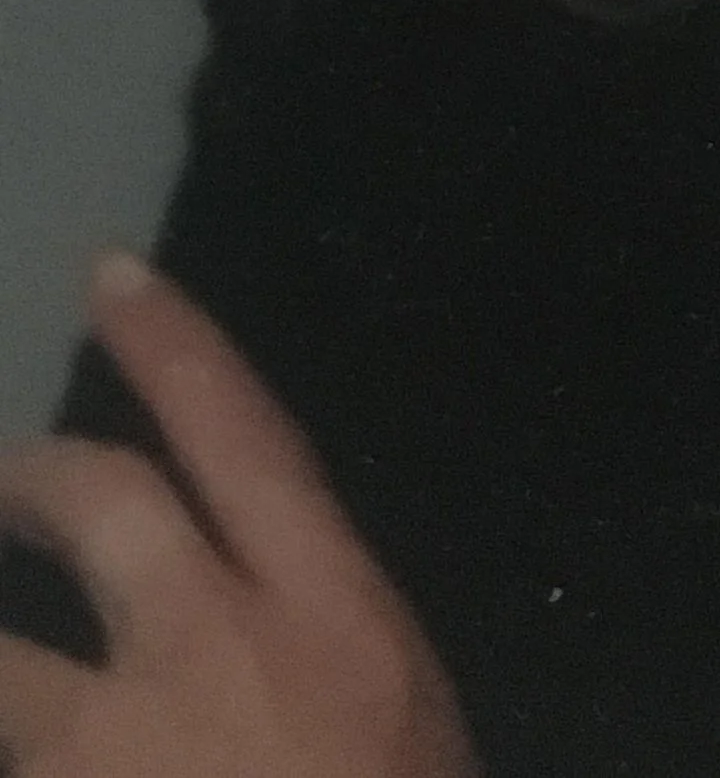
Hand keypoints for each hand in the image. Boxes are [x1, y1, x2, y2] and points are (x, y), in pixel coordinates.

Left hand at [0, 252, 476, 776]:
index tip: (110, 275)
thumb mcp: (395, 721)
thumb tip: (254, 606)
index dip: (176, 347)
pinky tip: (26, 744)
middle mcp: (215, 651)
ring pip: (7, 659)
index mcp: (328, 613)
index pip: (243, 439)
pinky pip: (18, 756)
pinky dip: (20, 745)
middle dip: (30, 474)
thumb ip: (320, 652)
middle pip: (101, 507)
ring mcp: (119, 748)